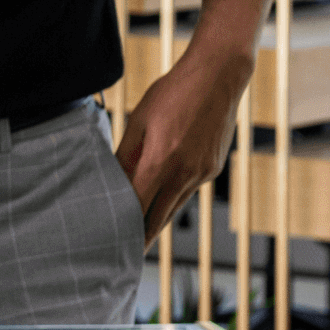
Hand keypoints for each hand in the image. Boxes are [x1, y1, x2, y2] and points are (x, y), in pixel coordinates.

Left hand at [115, 41, 253, 245]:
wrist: (218, 76)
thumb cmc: (174, 93)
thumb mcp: (140, 120)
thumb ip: (125, 154)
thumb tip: (112, 181)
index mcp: (161, 161)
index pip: (138, 208)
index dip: (124, 228)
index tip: (113, 244)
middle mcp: (184, 173)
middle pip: (159, 218)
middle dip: (142, 237)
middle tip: (124, 254)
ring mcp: (202, 173)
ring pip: (175, 207)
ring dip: (158, 220)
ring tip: (140, 234)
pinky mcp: (213, 169)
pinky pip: (188, 190)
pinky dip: (174, 196)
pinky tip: (163, 195)